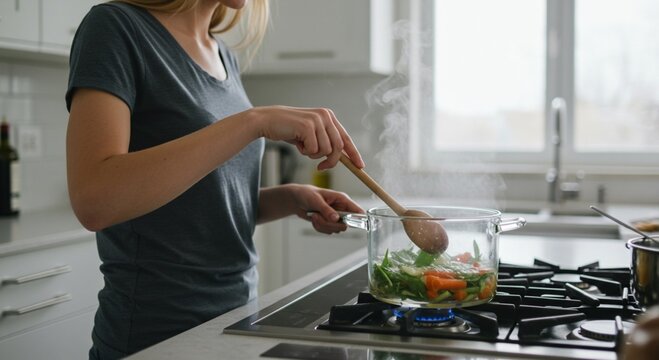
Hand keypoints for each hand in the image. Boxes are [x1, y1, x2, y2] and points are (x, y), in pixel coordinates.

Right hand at [250, 106, 364, 169]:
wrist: (267, 121)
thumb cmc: (288, 129)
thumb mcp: (311, 134)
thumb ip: (325, 141)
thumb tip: (341, 157)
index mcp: (329, 116)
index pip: (345, 138)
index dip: (354, 154)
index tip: (360, 166)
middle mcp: (326, 116)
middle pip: (338, 147)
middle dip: (330, 161)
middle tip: (320, 167)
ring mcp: (317, 120)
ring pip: (325, 150)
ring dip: (313, 155)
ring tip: (302, 146)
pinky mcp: (308, 126)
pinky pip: (313, 150)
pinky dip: (304, 151)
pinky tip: (297, 143)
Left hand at [290, 184, 363, 233]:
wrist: (297, 200)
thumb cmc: (307, 194)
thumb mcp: (316, 200)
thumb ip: (326, 210)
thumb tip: (336, 219)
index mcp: (342, 199)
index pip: (357, 210)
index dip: (359, 219)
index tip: (352, 223)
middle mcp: (341, 209)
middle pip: (345, 225)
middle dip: (330, 224)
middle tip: (319, 216)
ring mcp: (335, 217)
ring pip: (335, 229)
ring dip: (323, 225)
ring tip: (314, 215)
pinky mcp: (329, 223)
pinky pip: (328, 231)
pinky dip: (319, 228)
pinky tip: (314, 219)